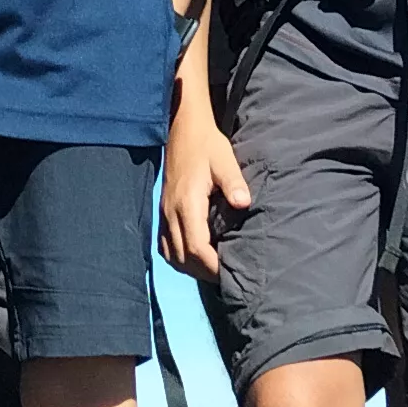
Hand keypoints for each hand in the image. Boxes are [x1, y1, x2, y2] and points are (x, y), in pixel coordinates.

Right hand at [160, 109, 249, 280]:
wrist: (182, 130)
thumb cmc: (207, 145)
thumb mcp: (224, 159)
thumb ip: (233, 182)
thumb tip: (244, 204)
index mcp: (187, 203)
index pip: (196, 247)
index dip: (212, 265)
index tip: (230, 271)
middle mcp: (171, 212)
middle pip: (183, 257)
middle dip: (203, 271)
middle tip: (226, 276)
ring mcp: (164, 213)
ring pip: (172, 254)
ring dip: (191, 267)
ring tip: (212, 270)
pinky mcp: (163, 211)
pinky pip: (166, 245)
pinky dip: (180, 257)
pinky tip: (195, 257)